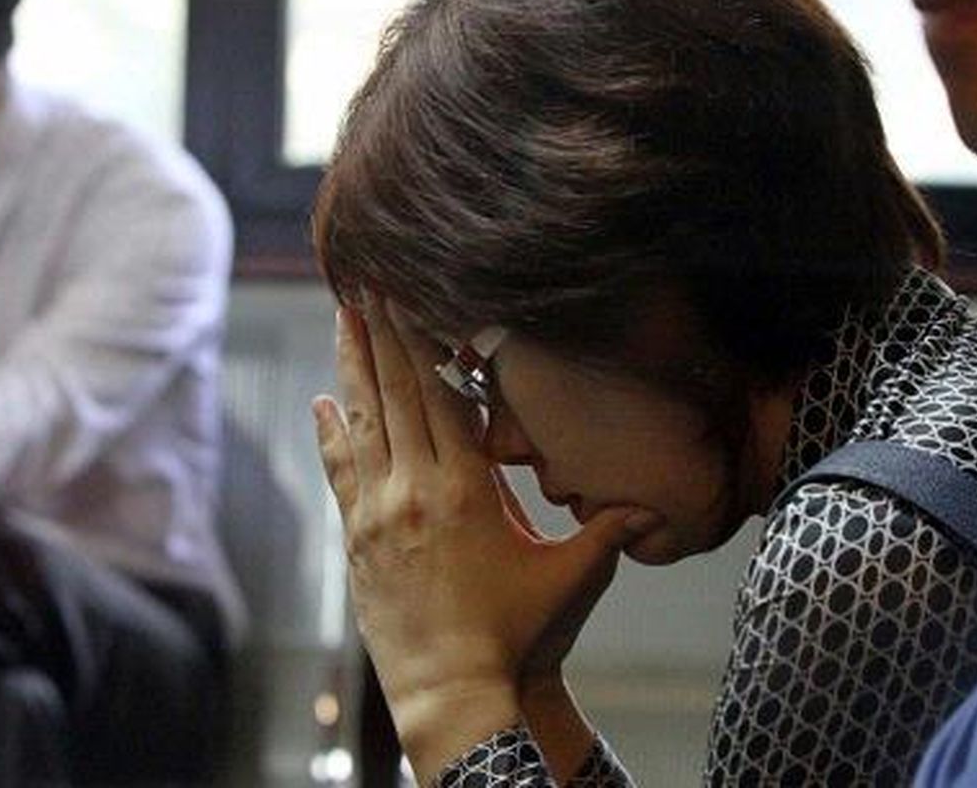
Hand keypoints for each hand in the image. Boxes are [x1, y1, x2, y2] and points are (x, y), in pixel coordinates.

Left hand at [313, 299, 636, 773]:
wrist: (453, 693)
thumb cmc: (518, 637)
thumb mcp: (572, 578)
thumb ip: (609, 533)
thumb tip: (654, 507)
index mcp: (466, 489)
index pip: (439, 396)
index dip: (421, 341)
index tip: (407, 296)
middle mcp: (415, 490)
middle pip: (394, 395)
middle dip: (381, 334)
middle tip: (366, 283)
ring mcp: (379, 514)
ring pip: (361, 424)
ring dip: (351, 369)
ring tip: (342, 320)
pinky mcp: (359, 541)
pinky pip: (340, 473)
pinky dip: (331, 435)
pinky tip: (322, 404)